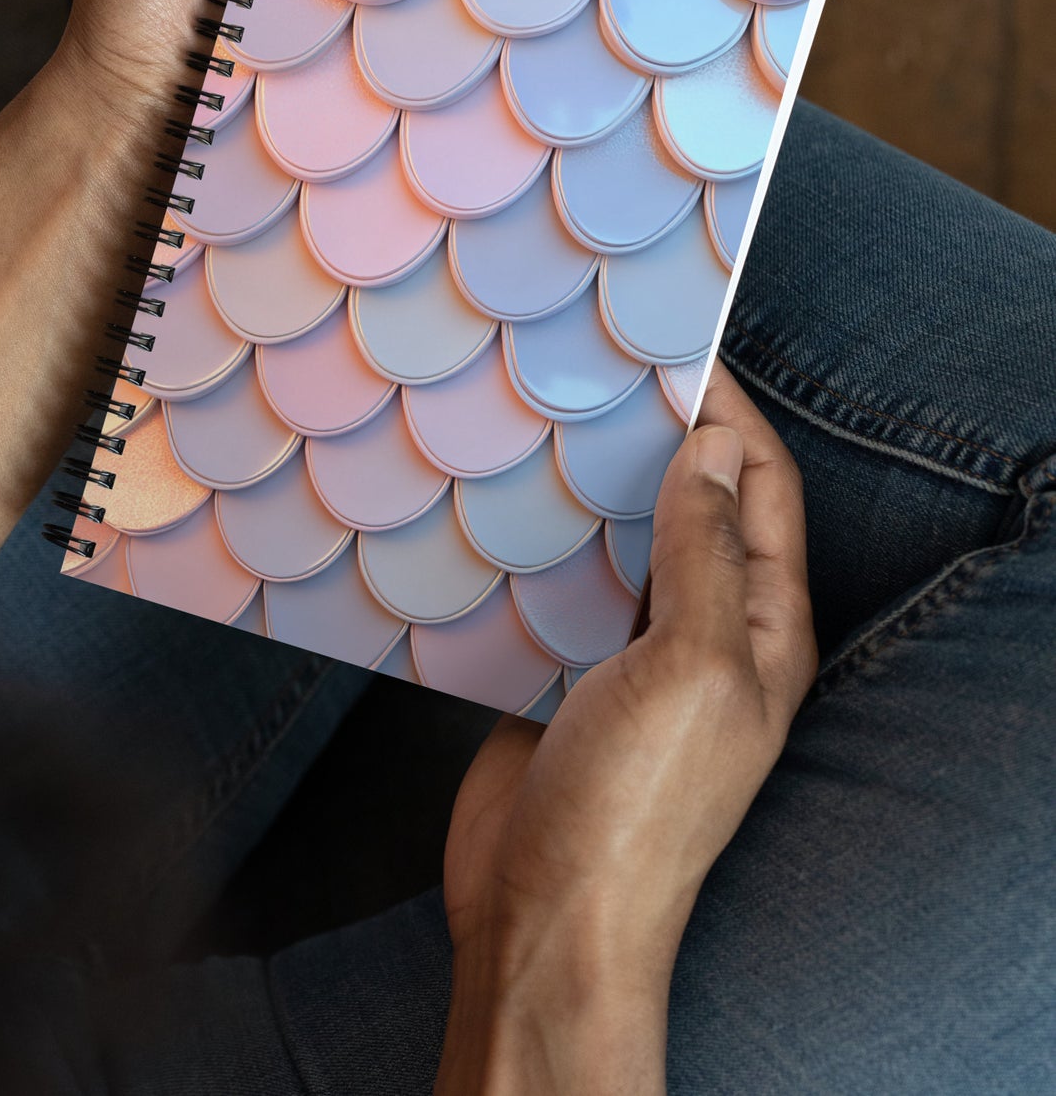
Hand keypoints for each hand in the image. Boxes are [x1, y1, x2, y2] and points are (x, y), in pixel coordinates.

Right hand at [437, 361, 817, 1093]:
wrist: (545, 916)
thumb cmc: (634, 806)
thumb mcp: (691, 670)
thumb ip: (706, 556)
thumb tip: (715, 448)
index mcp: (760, 629)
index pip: (762, 490)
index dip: (731, 414)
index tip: (680, 346)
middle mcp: (704, 634)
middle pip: (694, 507)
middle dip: (660, 436)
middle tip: (599, 369)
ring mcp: (629, 654)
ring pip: (621, 540)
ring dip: (594, 483)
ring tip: (543, 416)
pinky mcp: (561, 669)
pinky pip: (560, 583)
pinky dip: (541, 537)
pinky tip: (501, 499)